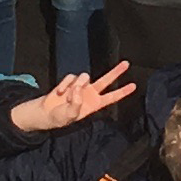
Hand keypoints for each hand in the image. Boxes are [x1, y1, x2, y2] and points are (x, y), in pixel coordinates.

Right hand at [14, 62, 133, 134]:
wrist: (46, 112)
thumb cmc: (60, 117)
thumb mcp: (71, 115)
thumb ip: (76, 103)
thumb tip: (79, 89)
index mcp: (94, 104)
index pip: (111, 97)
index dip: (122, 92)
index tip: (133, 86)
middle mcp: (90, 93)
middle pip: (106, 80)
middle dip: (116, 72)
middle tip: (127, 63)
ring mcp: (80, 86)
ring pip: (85, 77)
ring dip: (76, 85)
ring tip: (68, 95)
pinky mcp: (70, 82)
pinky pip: (71, 77)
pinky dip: (65, 84)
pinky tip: (60, 92)